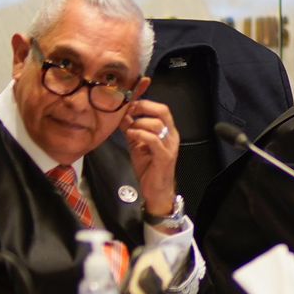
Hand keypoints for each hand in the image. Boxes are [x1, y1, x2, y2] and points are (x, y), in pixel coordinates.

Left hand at [122, 98, 179, 216]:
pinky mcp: (164, 156)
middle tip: (129, 111)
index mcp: (168, 131)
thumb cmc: (149, 168)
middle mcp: (172, 135)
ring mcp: (169, 145)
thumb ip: (132, 130)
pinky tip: (130, 135)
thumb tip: (122, 116)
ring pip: (157, 124)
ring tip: (128, 129)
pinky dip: (140, 134)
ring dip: (139, 123)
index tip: (129, 105)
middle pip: (163, 111)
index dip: (144, 103)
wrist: (157, 190)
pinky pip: (153, 139)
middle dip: (144, 107)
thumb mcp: (137, 145)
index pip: (161, 109)